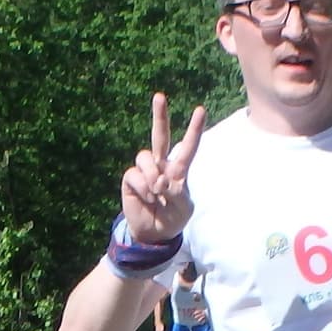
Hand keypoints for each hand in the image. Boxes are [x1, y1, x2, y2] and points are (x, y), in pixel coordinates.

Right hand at [120, 93, 206, 242]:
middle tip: (159, 96)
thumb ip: (177, 194)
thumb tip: (160, 181)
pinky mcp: (131, 179)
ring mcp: (145, 171)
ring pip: (145, 157)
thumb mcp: (184, 209)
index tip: (200, 109)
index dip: (194, 129)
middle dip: (159, 116)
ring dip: (152, 176)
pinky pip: (135, 176)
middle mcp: (161, 165)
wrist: (154, 233)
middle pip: (160, 136)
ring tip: (157, 192)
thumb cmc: (173, 218)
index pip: (188, 147)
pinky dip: (143, 189)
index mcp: (179, 170)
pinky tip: (147, 199)